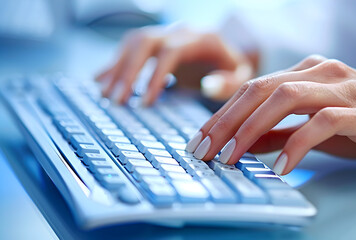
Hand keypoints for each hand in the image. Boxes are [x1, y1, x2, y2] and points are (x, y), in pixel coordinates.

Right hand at [96, 25, 255, 104]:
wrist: (227, 48)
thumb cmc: (233, 65)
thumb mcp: (241, 74)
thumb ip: (229, 81)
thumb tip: (208, 85)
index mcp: (200, 38)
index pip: (170, 52)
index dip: (155, 76)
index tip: (145, 102)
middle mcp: (178, 31)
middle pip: (145, 43)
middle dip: (128, 71)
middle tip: (115, 99)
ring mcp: (164, 34)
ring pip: (133, 43)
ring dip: (117, 67)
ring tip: (104, 93)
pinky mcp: (155, 41)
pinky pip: (129, 47)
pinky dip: (115, 63)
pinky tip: (101, 79)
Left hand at [186, 55, 355, 174]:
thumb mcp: (309, 125)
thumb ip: (276, 131)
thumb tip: (239, 144)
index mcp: (303, 72)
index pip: (251, 88)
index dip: (221, 114)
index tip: (200, 140)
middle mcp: (319, 72)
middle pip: (261, 89)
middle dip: (227, 121)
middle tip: (205, 150)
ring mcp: (341, 88)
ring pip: (286, 98)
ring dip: (252, 128)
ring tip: (231, 157)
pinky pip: (322, 122)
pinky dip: (296, 144)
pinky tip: (281, 167)